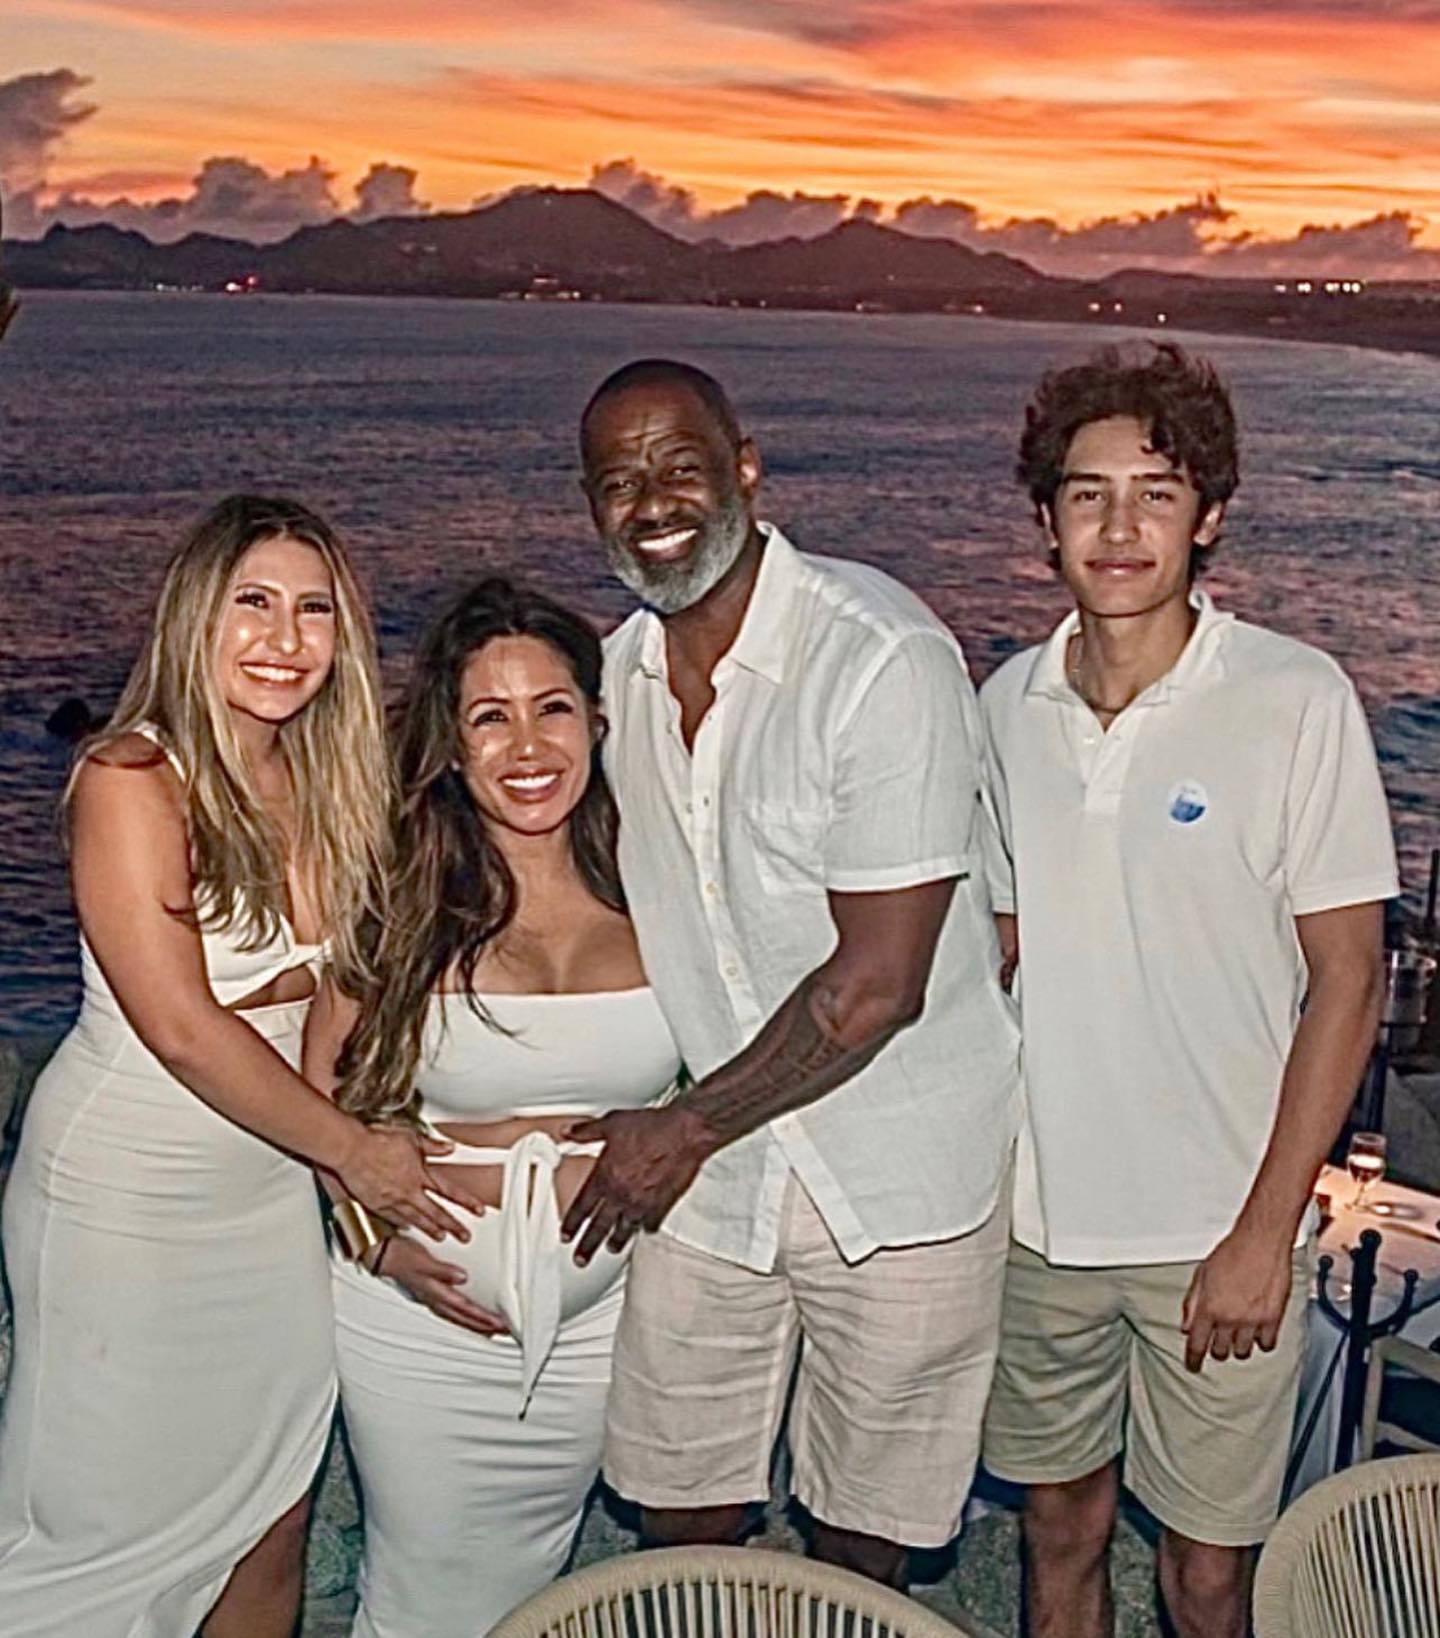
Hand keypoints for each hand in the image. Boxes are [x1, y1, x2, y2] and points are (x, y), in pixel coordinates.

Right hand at [332, 1123, 484, 1242]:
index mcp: (420, 1174)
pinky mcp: (377, 1206)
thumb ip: (432, 1146)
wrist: (352, 1151)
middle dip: (453, 1225)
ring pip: (417, 1219)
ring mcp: (393, 1201)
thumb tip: (448, 1148)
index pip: (449, 1191)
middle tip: (465, 1236)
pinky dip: (405, 1225)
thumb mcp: (411, 1137)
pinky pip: (395, 1219)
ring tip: (441, 1237)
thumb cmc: (378, 1141)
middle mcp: (409, 1191)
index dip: (466, 1201)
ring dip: (431, 1229)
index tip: (478, 1210)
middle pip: (436, 1212)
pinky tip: (409, 1229)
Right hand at [378, 1236, 508, 1336]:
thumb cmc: (401, 1256)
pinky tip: (468, 1316)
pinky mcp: (430, 1294)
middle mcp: (435, 1300)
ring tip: (492, 1330)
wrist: (382, 1254)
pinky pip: (451, 1311)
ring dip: (475, 1324)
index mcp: (436, 1293)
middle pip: (464, 1318)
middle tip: (504, 1330)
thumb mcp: (423, 1261)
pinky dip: (463, 1317)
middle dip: (484, 1326)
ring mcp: (432, 1299)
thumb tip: (462, 1277)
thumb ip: (443, 1270)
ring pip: (458, 1317)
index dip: (484, 1318)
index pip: (465, 1309)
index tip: (500, 1324)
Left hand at [560, 1105, 718, 1265]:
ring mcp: (641, 1203)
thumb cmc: (652, 1128)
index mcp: (605, 1176)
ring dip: (615, 1242)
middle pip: (598, 1227)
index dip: (571, 1223)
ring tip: (611, 1249)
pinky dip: (645, 1229)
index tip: (566, 1234)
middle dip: (587, 1246)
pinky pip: (650, 1225)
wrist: (683, 1134)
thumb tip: (569, 1131)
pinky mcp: (662, 1206)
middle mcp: (620, 1194)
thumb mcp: (612, 1124)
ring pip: (624, 1230)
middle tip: (580, 1259)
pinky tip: (644, 1230)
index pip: (582, 1207)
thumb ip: (587, 1131)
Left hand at [1181, 1225, 1292, 1371]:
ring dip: (1238, 1346)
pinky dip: (1261, 1342)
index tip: (1193, 1366)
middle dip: (1217, 1350)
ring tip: (1238, 1334)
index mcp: (1209, 1307)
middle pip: (1220, 1352)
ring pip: (1243, 1351)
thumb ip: (1193, 1303)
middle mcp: (1229, 1318)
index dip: (1193, 1360)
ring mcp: (1252, 1320)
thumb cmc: (1232, 1252)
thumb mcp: (1202, 1274)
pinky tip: (1258, 1332)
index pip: (1196, 1344)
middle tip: (1218, 1343)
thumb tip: (1185, 1326)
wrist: (1261, 1241)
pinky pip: (1267, 1344)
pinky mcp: (1273, 1319)